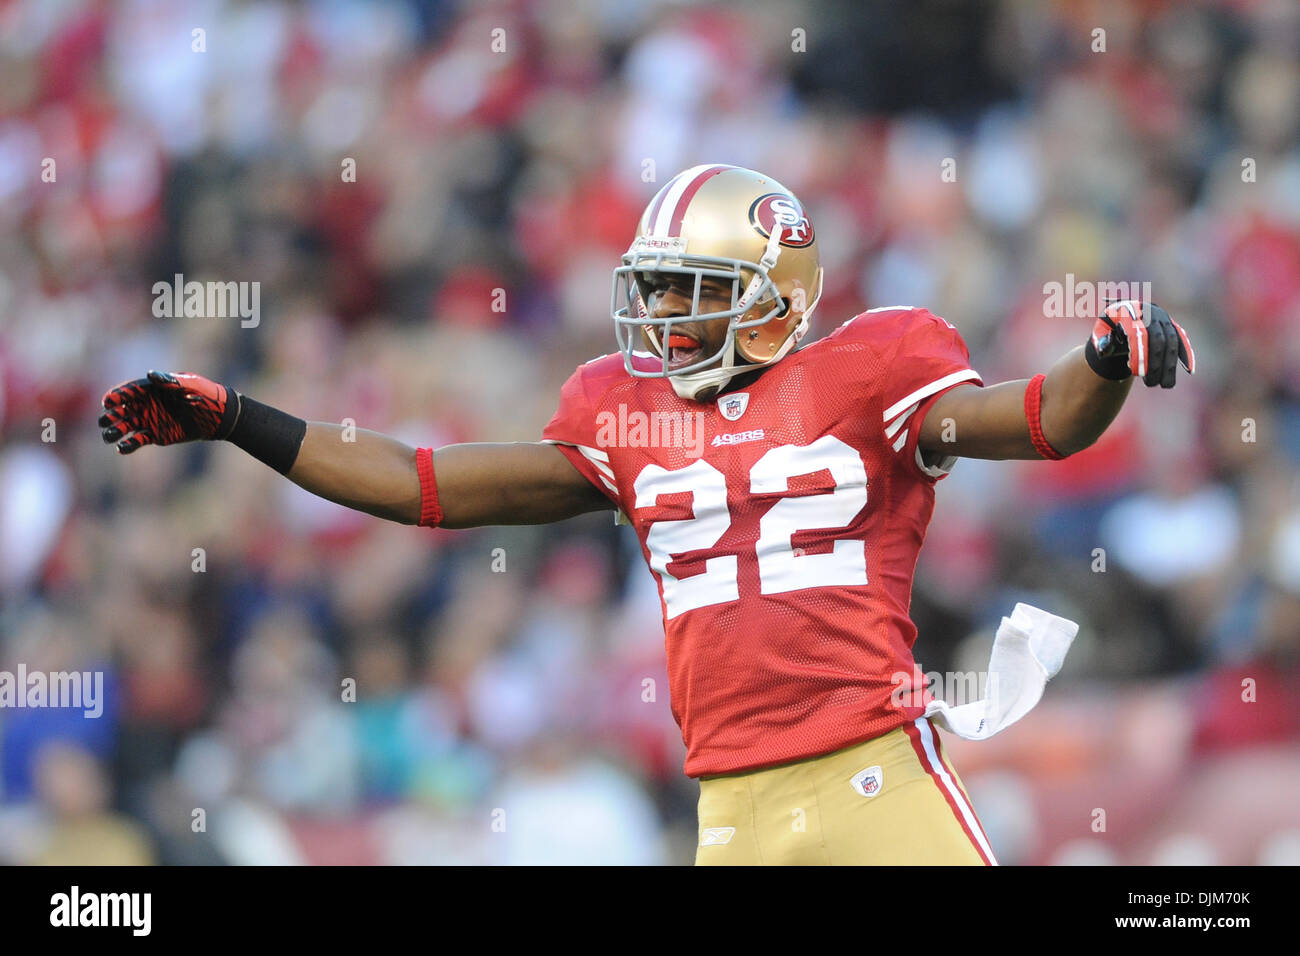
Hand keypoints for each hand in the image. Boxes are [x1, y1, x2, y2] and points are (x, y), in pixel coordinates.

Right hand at [99, 370, 238, 453]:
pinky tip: (122, 448)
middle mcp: (145, 404)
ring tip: (109, 436)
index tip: (108, 402)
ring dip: (114, 431)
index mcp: (151, 389)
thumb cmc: (205, 395)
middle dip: (110, 415)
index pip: (128, 392)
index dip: (116, 396)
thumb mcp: (190, 385)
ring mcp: (148, 420)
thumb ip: (170, 381)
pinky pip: (136, 441)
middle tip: (105, 421)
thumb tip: (150, 375)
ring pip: (124, 426)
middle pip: (120, 410)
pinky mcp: (154, 435)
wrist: (219, 416)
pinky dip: (128, 445)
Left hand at [1087, 301, 1194, 386]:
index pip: (1138, 333)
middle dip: (1156, 362)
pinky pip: (1181, 340)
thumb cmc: (1109, 327)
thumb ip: (1100, 341)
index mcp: (1129, 311)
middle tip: (1150, 384)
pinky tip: (1190, 371)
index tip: (1136, 373)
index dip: (1139, 353)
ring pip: (1172, 341)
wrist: (1123, 315)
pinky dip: (1186, 354)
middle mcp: (1149, 312)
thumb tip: (1104, 350)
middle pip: (1158, 338)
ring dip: (1171, 364)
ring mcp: (1163, 318)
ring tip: (1166, 385)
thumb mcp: (1100, 332)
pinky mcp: (1172, 325)